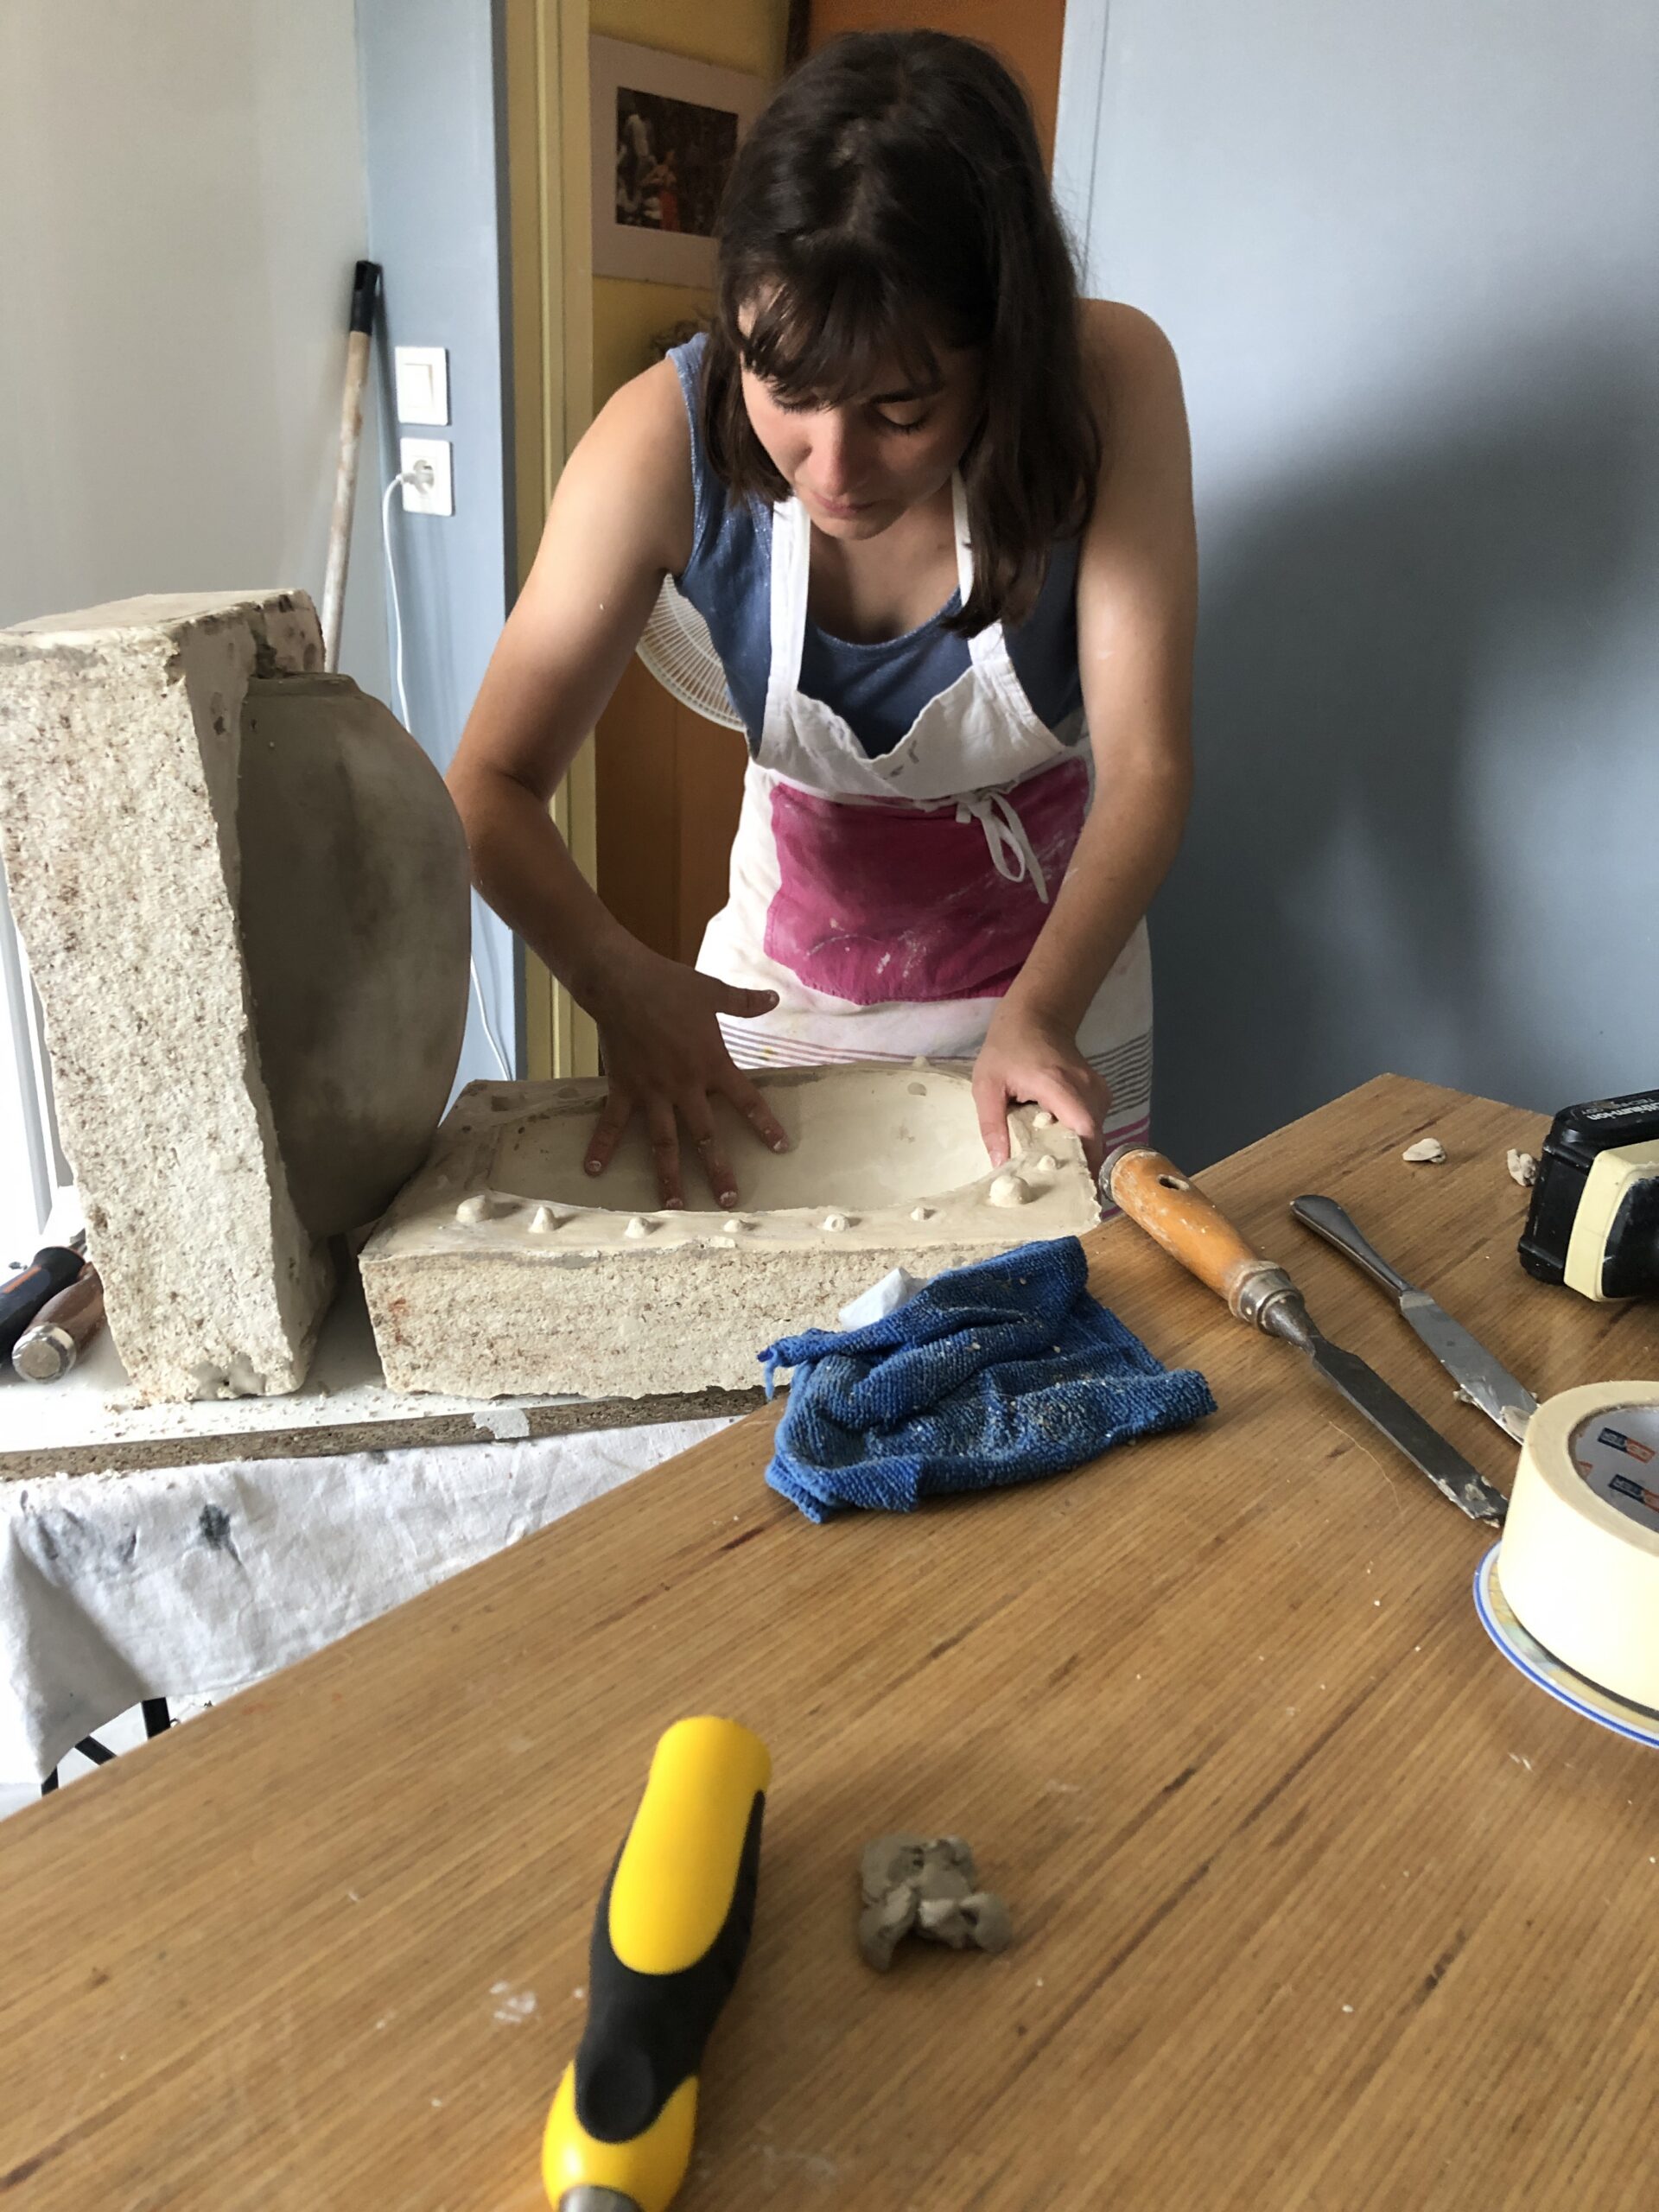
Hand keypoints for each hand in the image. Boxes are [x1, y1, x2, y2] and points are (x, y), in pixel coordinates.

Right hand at [584, 944, 790, 1207]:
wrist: (621, 981)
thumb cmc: (669, 984)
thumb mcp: (712, 991)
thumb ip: (743, 1003)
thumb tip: (774, 998)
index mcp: (712, 1063)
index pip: (747, 1100)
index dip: (765, 1125)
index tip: (781, 1148)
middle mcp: (685, 1085)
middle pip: (705, 1136)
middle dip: (718, 1170)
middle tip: (729, 1202)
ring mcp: (652, 1091)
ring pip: (663, 1142)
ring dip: (668, 1175)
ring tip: (674, 1205)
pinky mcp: (623, 1088)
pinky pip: (612, 1123)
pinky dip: (601, 1146)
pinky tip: (593, 1171)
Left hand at [972, 1001, 1112, 1176]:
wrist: (1036, 1017)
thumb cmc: (1007, 1049)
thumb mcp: (986, 1085)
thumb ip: (992, 1126)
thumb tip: (1001, 1166)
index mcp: (1057, 1084)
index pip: (1084, 1129)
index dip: (1081, 1161)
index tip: (1068, 1190)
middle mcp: (1087, 1088)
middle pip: (1093, 1139)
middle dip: (1078, 1167)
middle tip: (1056, 1193)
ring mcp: (1098, 1090)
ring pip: (1096, 1134)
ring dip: (1079, 1154)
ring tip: (1057, 1174)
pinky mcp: (1101, 1093)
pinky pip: (1095, 1125)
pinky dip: (1081, 1141)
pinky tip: (1061, 1150)